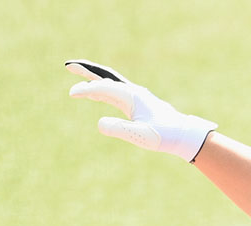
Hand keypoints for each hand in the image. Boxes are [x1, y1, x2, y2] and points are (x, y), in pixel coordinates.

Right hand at [65, 59, 216, 161]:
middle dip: (87, 70)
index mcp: (132, 96)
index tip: (71, 94)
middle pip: (106, 76)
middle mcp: (133, 92)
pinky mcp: (138, 102)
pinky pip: (116, 91)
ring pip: (111, 82)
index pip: (103, 88)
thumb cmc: (164, 136)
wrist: (183, 134)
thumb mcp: (141, 136)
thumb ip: (119, 129)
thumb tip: (100, 124)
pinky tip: (97, 92)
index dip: (86, 90)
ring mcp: (136, 96)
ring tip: (79, 75)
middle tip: (68, 65)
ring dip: (94, 78)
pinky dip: (103, 88)